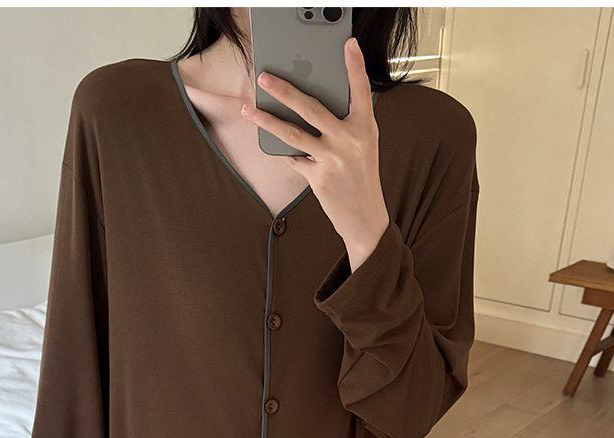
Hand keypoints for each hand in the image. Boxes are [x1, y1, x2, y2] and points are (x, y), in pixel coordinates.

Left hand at [241, 36, 389, 271]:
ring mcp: (333, 159)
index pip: (361, 91)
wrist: (365, 217)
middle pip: (311, 108)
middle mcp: (350, 140)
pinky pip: (293, 158)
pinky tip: (273, 145)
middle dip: (284, 90)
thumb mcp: (363, 145)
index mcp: (366, 127)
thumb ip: (345, 124)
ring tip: (248, 109)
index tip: (348, 44)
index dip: (355, 66)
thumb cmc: (360, 175)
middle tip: (264, 77)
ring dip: (267, 121)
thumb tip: (309, 105)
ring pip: (293, 133)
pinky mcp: (318, 177)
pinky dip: (284, 152)